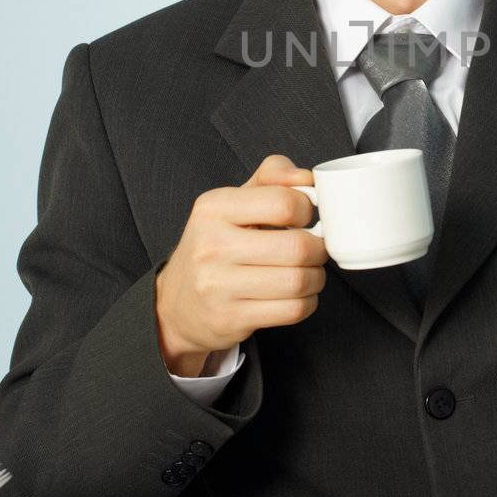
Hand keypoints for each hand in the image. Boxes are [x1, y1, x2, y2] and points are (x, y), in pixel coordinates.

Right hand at [154, 154, 327, 377]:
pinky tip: (297, 295)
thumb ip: (272, 177)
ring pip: (299, 281)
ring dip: (316, 277)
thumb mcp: (233, 202)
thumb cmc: (216, 245)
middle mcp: (211, 245)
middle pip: (297, 246)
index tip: (306, 218)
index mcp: (214, 208)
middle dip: (319, 249)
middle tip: (315, 249)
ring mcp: (217, 286)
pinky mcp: (230, 318)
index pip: (283, 202)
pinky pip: (292, 310)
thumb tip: (307, 178)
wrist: (177, 304)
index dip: (308, 210)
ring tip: (308, 272)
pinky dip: (307, 302)